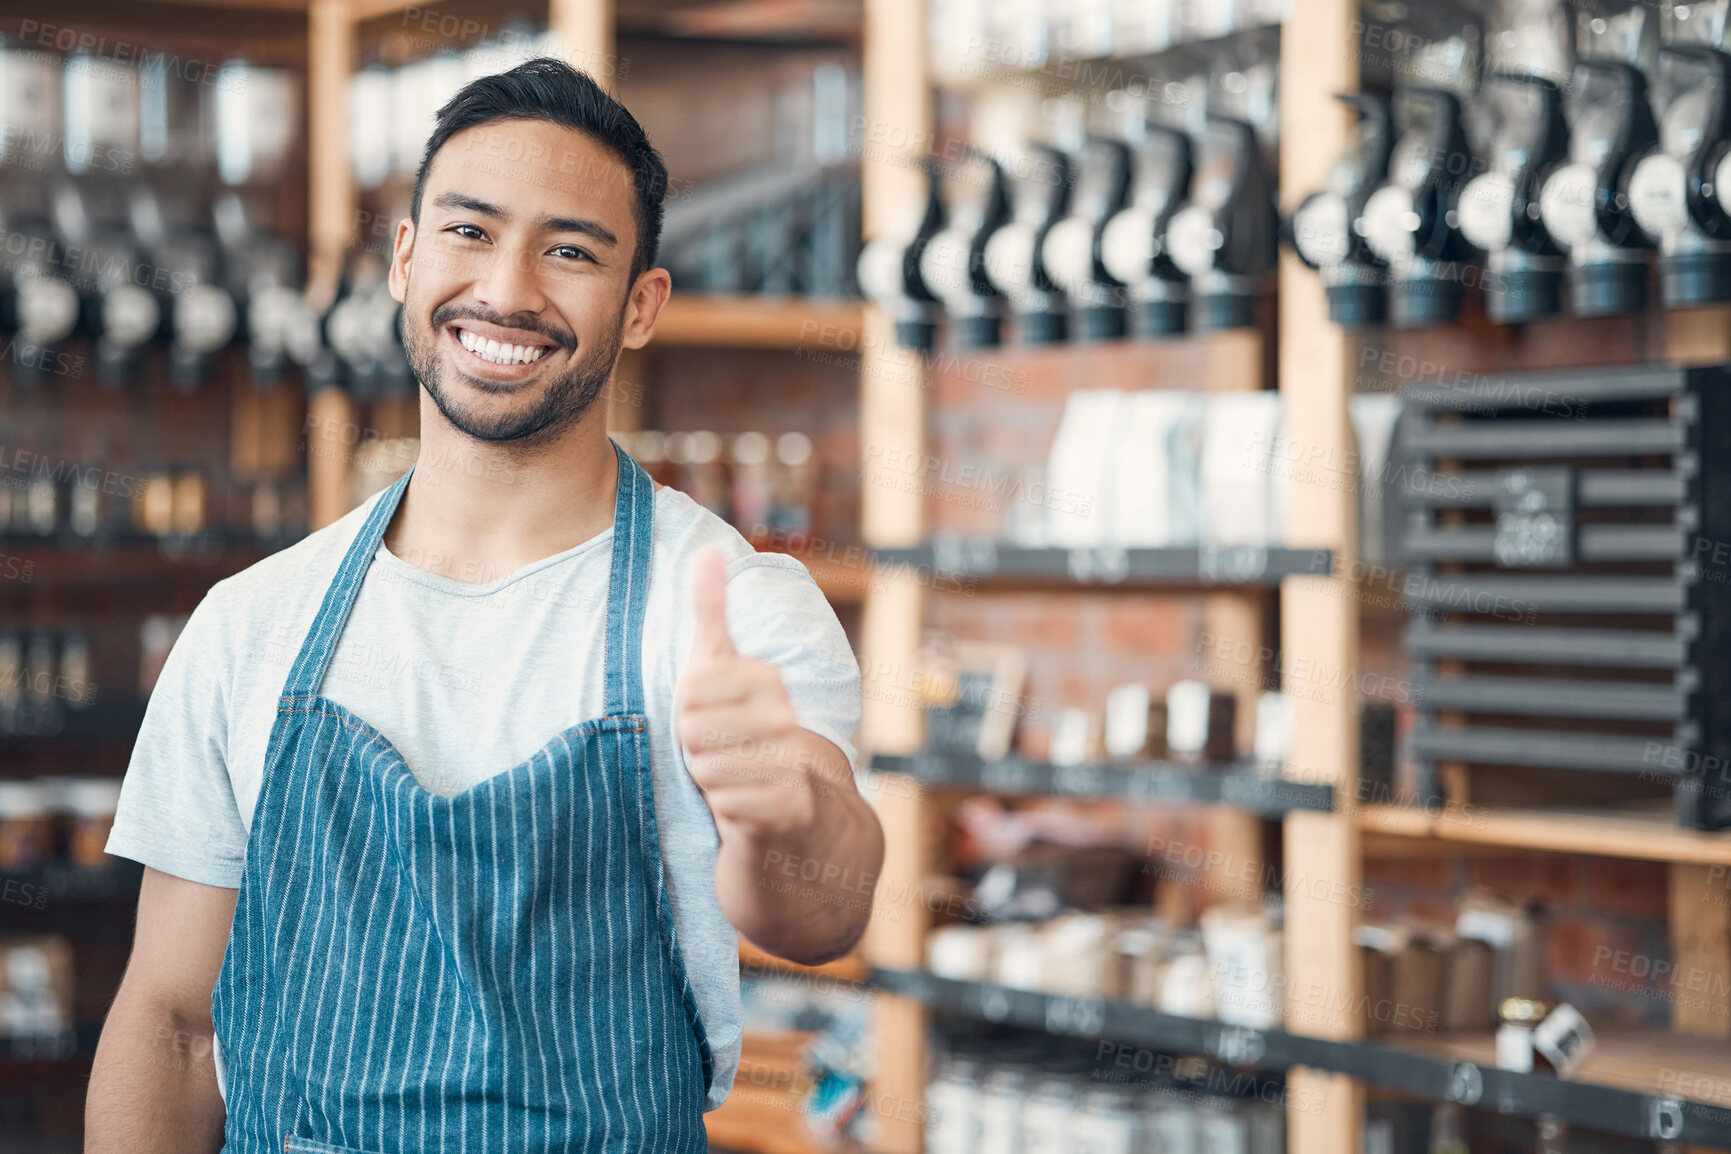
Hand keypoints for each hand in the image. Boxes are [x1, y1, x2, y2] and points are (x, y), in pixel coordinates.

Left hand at [676, 548, 815, 840]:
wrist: (795, 808)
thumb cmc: (743, 727)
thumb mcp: (720, 664)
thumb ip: (712, 609)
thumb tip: (709, 549)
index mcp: (766, 679)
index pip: (688, 694)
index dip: (687, 712)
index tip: (710, 716)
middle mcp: (784, 715)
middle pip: (692, 733)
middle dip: (695, 748)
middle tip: (719, 750)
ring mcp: (791, 760)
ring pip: (706, 770)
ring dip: (710, 780)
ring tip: (733, 775)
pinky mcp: (790, 803)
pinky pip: (726, 804)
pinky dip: (727, 809)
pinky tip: (744, 804)